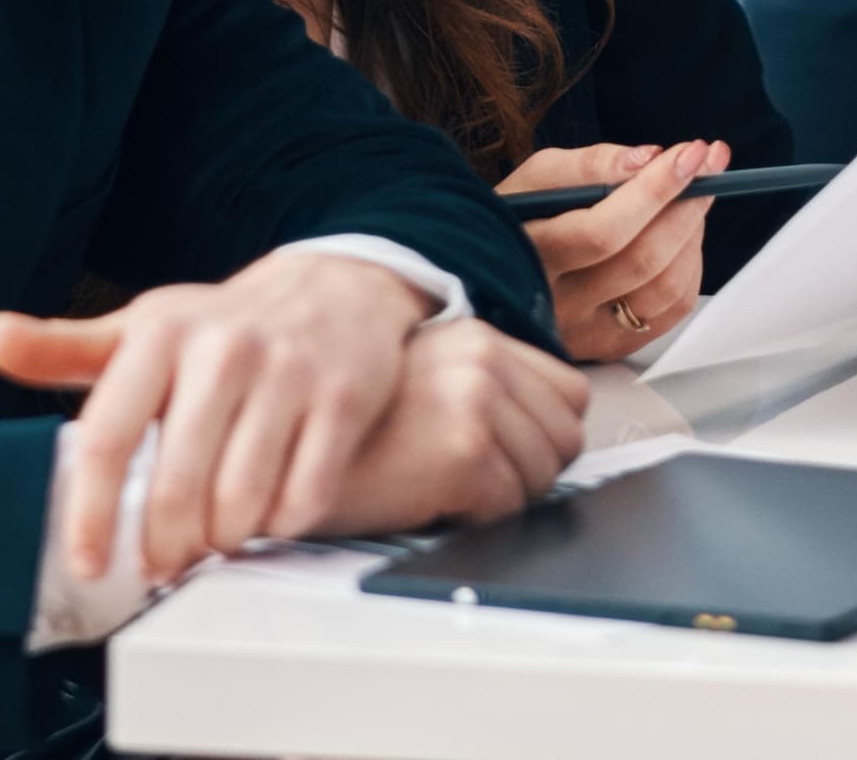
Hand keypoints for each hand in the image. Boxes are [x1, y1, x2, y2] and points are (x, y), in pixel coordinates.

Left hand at [0, 247, 431, 583]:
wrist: (335, 288)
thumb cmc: (223, 326)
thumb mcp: (143, 329)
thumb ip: (63, 348)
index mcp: (161, 335)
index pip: (107, 437)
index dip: (91, 512)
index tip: (88, 561)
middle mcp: (224, 349)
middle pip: (177, 486)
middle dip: (165, 545)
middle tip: (162, 563)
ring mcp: (288, 373)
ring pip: (241, 501)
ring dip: (222, 541)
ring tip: (214, 538)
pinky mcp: (342, 400)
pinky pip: (302, 497)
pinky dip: (280, 525)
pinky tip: (268, 514)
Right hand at [314, 320, 589, 537]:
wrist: (285, 454)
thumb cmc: (348, 431)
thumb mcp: (423, 382)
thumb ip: (482, 387)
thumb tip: (546, 432)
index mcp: (477, 337)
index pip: (570, 394)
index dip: (545, 435)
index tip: (511, 455)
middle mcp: (483, 359)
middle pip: (566, 439)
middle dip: (530, 471)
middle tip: (475, 481)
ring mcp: (477, 401)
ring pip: (544, 479)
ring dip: (503, 498)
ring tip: (446, 489)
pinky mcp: (465, 450)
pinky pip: (511, 507)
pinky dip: (477, 519)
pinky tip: (431, 502)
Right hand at [501, 139, 721, 360]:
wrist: (496, 274)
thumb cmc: (521, 216)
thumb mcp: (536, 178)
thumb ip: (589, 165)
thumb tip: (648, 158)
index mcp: (531, 256)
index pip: (603, 231)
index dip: (656, 190)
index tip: (692, 152)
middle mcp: (557, 305)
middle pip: (643, 260)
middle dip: (689, 205)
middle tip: (711, 164)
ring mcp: (587, 333)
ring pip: (665, 288)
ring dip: (693, 233)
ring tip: (692, 197)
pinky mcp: (612, 347)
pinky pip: (672, 310)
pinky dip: (691, 266)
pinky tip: (682, 237)